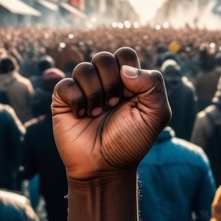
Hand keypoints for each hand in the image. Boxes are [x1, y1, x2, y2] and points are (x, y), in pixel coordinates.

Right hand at [52, 47, 170, 180]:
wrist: (105, 166)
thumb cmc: (131, 141)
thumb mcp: (156, 114)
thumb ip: (153, 84)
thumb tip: (125, 70)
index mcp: (127, 80)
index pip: (124, 54)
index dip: (128, 70)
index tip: (130, 95)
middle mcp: (104, 81)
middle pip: (103, 57)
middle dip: (111, 82)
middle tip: (114, 105)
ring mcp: (83, 89)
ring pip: (83, 68)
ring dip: (94, 94)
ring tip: (98, 113)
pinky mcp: (63, 100)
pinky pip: (65, 84)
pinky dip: (77, 101)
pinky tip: (82, 115)